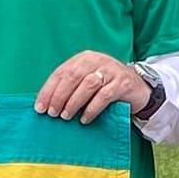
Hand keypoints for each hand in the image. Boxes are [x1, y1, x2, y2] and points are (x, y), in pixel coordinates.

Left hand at [34, 50, 153, 124]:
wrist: (138, 88)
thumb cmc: (107, 87)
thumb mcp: (88, 81)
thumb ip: (71, 87)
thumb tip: (47, 104)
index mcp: (83, 58)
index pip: (61, 72)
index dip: (49, 90)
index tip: (40, 108)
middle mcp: (97, 60)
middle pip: (73, 77)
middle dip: (59, 96)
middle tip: (53, 113)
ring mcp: (111, 70)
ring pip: (88, 84)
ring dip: (74, 102)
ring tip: (66, 116)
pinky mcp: (123, 82)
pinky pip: (104, 96)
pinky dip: (92, 108)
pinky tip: (84, 119)